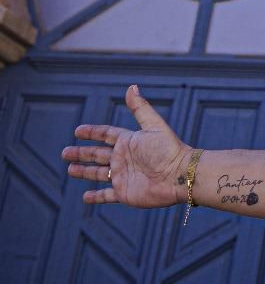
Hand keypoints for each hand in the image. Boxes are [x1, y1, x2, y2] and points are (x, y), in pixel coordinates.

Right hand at [62, 85, 190, 206]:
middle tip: (64, 152)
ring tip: (70, 169)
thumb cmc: (169, 150)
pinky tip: (85, 197)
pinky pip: (106, 195)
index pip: (106, 135)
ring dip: (84, 171)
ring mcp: (123, 176)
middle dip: (81, 153)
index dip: (92, 132)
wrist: (180, 176)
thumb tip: (132, 86)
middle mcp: (124, 159)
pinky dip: (95, 196)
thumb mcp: (153, 126)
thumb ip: (141, 108)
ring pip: (98, 174)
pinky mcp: (124, 193)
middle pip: (97, 154)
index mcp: (129, 142)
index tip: (78, 131)